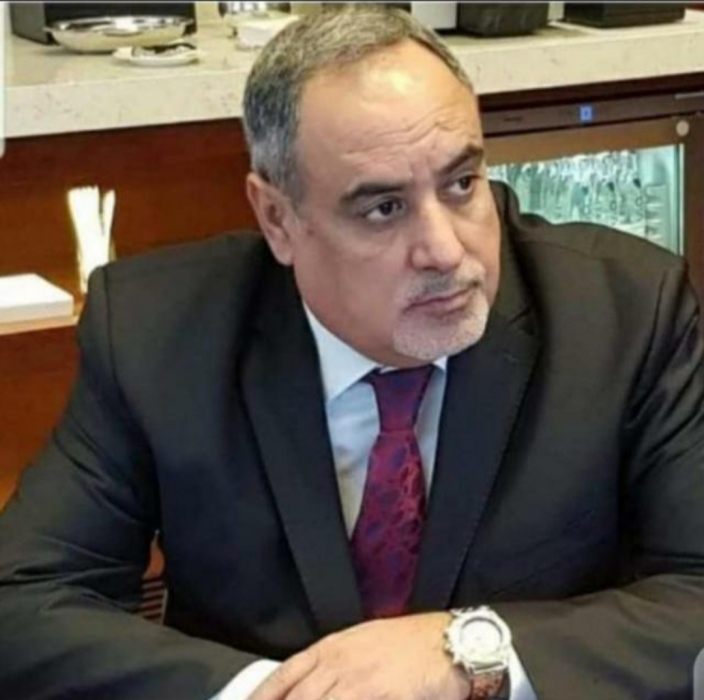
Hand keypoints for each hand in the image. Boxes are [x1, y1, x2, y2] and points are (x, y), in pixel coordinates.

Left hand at [248, 612, 471, 699]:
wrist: (449, 642)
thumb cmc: (411, 643)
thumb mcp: (366, 644)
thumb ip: (337, 664)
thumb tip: (314, 685)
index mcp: (334, 647)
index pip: (286, 673)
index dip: (263, 693)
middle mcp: (340, 662)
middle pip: (297, 696)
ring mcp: (359, 680)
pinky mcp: (380, 694)